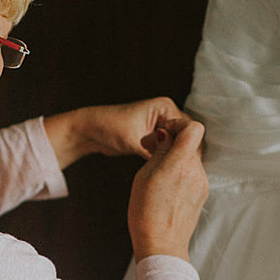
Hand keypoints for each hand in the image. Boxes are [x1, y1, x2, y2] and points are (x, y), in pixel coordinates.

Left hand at [43, 98, 185, 168]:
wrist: (90, 131)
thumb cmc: (109, 128)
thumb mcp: (136, 142)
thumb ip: (157, 152)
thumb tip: (174, 165)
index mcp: (165, 107)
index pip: (188, 128)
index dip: (188, 147)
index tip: (186, 164)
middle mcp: (166, 114)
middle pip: (186, 137)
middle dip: (183, 153)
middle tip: (182, 171)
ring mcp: (161, 125)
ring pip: (179, 145)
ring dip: (176, 157)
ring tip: (175, 173)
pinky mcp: (155, 137)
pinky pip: (169, 149)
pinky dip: (168, 159)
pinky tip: (168, 171)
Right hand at [127, 118, 208, 261]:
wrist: (161, 245)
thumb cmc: (146, 214)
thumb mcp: (144, 176)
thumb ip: (158, 152)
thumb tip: (166, 135)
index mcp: (180, 163)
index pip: (194, 128)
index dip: (180, 125)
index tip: (166, 132)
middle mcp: (196, 171)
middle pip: (192, 144)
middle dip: (175, 144)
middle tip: (156, 153)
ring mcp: (202, 184)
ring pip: (192, 160)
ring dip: (177, 160)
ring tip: (158, 175)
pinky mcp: (202, 194)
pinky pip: (193, 175)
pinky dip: (181, 174)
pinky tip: (167, 189)